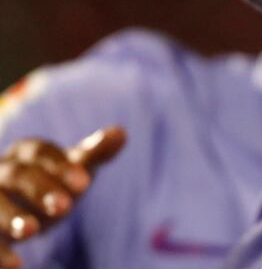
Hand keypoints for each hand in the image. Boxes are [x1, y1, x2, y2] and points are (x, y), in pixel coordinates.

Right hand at [0, 127, 125, 267]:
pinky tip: (17, 264)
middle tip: (64, 207)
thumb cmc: (52, 185)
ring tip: (31, 231)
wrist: (21, 210)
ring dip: (9, 216)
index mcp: (26, 153)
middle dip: (39, 190)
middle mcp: (2, 171)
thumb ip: (95, 154)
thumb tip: (121, 133)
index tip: (84, 184)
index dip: (60, 166)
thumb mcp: (74, 171)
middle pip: (17, 175)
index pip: (41, 152)